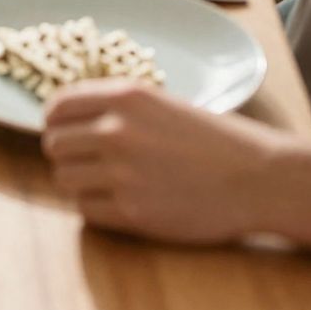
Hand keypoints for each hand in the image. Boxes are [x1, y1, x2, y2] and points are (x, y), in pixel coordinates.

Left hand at [43, 81, 279, 243]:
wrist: (256, 178)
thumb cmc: (213, 139)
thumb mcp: (161, 103)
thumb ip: (115, 106)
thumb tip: (66, 118)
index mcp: (125, 96)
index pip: (56, 106)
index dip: (54, 121)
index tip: (63, 130)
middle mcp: (117, 130)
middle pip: (54, 144)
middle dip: (66, 153)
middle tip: (87, 161)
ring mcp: (122, 173)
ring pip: (64, 178)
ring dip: (79, 182)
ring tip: (105, 183)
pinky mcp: (132, 212)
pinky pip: (86, 210)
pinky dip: (96, 208)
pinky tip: (120, 203)